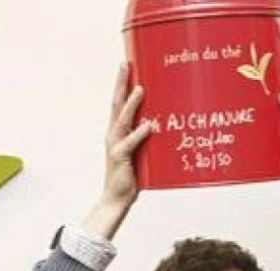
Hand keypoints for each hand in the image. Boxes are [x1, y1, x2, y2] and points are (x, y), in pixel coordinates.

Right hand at [81, 63, 152, 239]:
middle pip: (116, 103)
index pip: (119, 103)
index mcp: (118, 132)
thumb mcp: (143, 153)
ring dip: (132, 103)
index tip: (128, 65)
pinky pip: (130, 143)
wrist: (117, 197)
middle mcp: (113, 134)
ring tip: (141, 88)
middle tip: (125, 63)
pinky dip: (140, 133)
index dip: (122, 84)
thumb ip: (150, 139)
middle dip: (121, 83)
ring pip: (122, 119)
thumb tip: (166, 127)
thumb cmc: (132, 176)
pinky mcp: (120, 158)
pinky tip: (150, 125)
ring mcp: (115, 145)